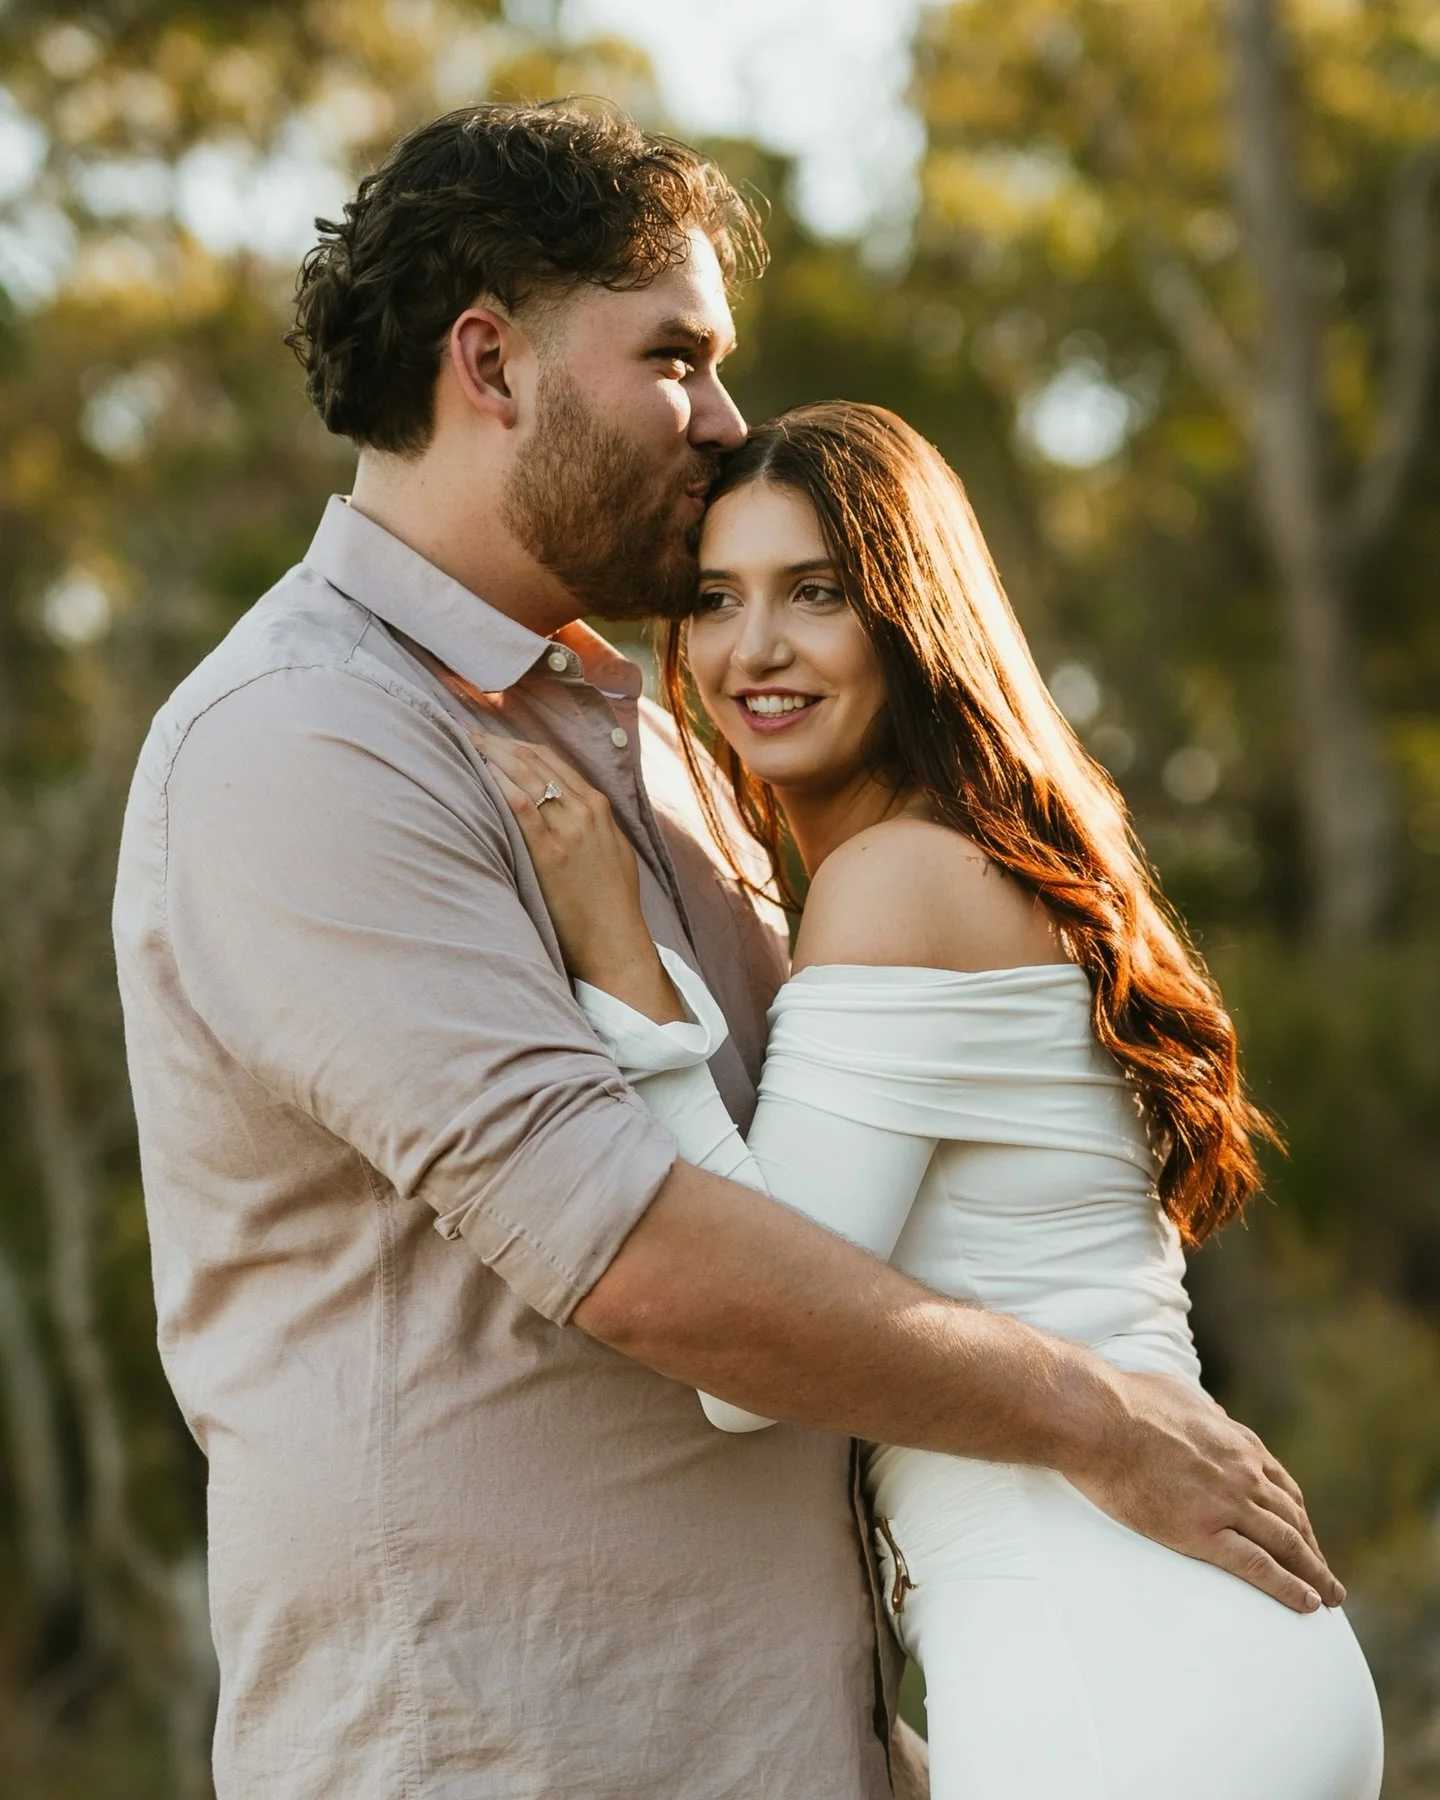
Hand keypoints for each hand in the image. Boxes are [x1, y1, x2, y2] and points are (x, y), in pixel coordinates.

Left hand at [472, 730, 684, 1021]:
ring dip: (494, 756)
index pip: (553, 761)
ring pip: (528, 777)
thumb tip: (562, 806)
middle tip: (469, 732)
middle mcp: (585, 811)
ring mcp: (569, 830)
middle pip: (537, 762)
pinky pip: (522, 808)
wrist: (616, 940)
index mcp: (598, 807)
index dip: (519, 745)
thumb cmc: (611, 902)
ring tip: (466, 744)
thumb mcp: (612, 850)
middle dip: (500, 743)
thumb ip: (590, 823)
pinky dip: (502, 785)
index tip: (494, 737)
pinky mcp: (550, 854)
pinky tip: (481, 772)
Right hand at [1069, 1369, 1342, 1612]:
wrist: (1099, 1419)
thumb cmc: (1127, 1401)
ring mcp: (1227, 1503)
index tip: (1307, 1536)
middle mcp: (1243, 1474)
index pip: (1283, 1487)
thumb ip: (1203, 1411)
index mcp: (1237, 1443)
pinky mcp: (1203, 1531)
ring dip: (1314, 1574)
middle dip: (1314, 1551)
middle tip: (1328, 1578)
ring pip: (1287, 1545)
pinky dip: (1289, 1587)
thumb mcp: (1180, 1393)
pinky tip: (1306, 1603)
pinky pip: (1258, 1566)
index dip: (1299, 1517)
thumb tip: (1211, 1412)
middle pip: (1293, 1519)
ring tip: (1329, 1597)